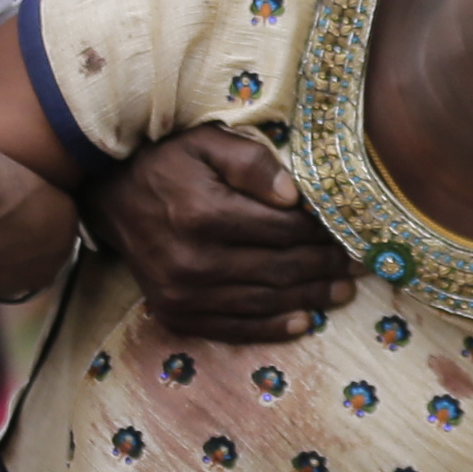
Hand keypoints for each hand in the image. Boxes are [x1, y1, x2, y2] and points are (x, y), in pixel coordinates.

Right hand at [82, 128, 352, 340]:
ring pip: (263, 301)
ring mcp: (181, 293)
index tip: (352, 233)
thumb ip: (251, 163)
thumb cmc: (167, 165)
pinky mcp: (175, 312)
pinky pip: (233, 327)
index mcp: (204, 214)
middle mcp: (192, 260)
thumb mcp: (207, 143)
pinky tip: (305, 321)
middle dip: (325, 268)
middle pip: (278, 269)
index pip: (282, 230)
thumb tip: (295, 197)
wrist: (112, 199)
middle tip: (360, 266)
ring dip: (309, 299)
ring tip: (343, 292)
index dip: (323, 233)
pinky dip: (273, 328)